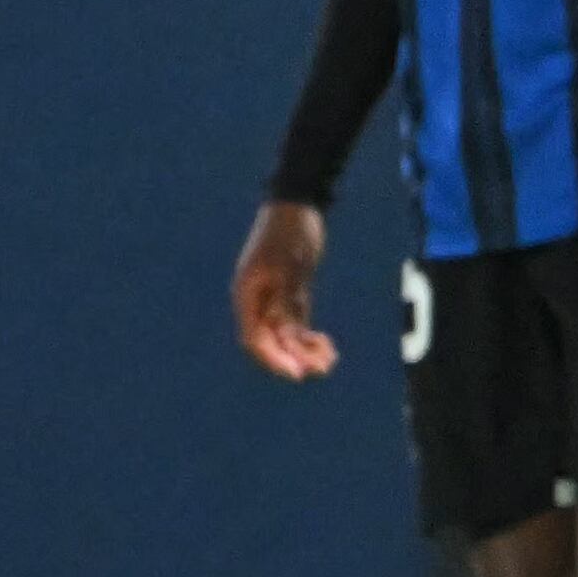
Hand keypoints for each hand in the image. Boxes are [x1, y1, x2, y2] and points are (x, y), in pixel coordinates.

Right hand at [232, 200, 334, 378]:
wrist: (299, 203)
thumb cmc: (290, 231)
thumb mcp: (291, 266)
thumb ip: (287, 300)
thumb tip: (285, 335)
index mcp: (248, 294)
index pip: (254, 339)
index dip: (273, 359)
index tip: (296, 373)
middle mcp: (257, 302)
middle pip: (271, 343)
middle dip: (294, 358)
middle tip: (321, 369)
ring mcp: (274, 300)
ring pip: (286, 338)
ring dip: (305, 352)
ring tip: (329, 360)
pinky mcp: (291, 296)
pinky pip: (297, 327)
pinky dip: (310, 338)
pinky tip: (327, 347)